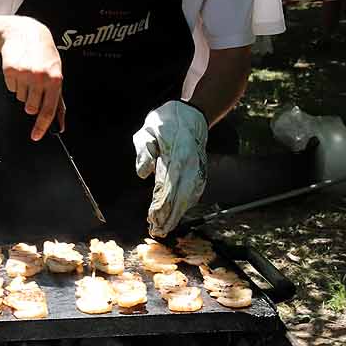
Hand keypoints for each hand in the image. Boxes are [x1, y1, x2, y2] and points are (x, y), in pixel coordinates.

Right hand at [0, 15, 62, 140]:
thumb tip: (60, 125)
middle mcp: (40, 77)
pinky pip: (11, 88)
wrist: (25, 33)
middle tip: (33, 87)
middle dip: (31, 102)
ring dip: (23, 90)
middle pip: (30, 107)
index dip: (41, 126)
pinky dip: (15, 82)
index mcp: (55, 80)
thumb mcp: (56, 75)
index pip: (48, 110)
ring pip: (20, 98)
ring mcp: (24, 74)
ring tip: (28, 73)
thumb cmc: (44, 55)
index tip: (36, 136)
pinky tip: (20, 69)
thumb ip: (58, 102)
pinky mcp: (10, 70)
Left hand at [133, 101, 207, 236]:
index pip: (166, 186)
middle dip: (168, 216)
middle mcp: (189, 164)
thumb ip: (144, 151)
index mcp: (175, 155)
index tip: (152, 219)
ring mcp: (197, 168)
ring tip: (167, 228)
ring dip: (178, 214)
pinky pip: (196, 191)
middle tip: (158, 232)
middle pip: (179, 196)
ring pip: (189, 196)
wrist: (194, 113)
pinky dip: (188, 205)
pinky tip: (180, 214)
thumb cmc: (167, 120)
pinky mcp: (201, 169)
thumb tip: (144, 174)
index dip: (159, 205)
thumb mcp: (148, 129)